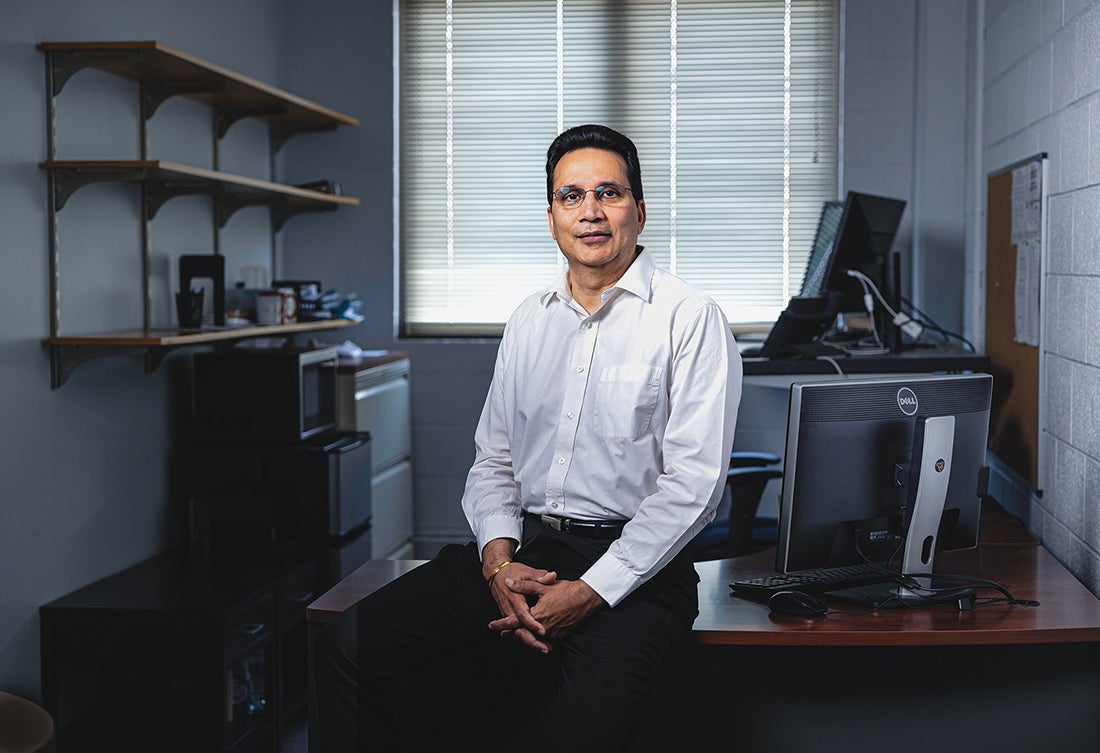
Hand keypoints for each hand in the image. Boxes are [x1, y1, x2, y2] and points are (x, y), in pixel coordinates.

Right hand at [486, 562, 557, 650]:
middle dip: (532, 641)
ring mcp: (508, 615)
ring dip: (531, 642)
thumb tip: (552, 576)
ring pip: (518, 633)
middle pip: (519, 629)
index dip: (532, 624)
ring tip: (546, 649)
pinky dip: (527, 638)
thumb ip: (540, 576)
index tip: (543, 631)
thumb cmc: (513, 572)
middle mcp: (509, 610)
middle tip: (546, 648)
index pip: (523, 614)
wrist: (497, 574)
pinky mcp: (509, 617)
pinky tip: (539, 644)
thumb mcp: (527, 572)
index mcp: (514, 598)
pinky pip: (517, 630)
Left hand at [489, 577, 604, 651]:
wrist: (587, 598)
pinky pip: (545, 639)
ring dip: (523, 636)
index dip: (501, 624)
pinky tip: (534, 635)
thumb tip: (508, 582)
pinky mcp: (561, 635)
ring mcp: (553, 633)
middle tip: (501, 634)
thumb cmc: (566, 590)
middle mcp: (544, 628)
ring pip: (533, 638)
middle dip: (511, 634)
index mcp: (537, 615)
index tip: (492, 625)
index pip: (514, 623)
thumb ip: (523, 586)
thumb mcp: (543, 586)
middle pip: (522, 634)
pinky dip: (536, 638)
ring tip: (514, 635)